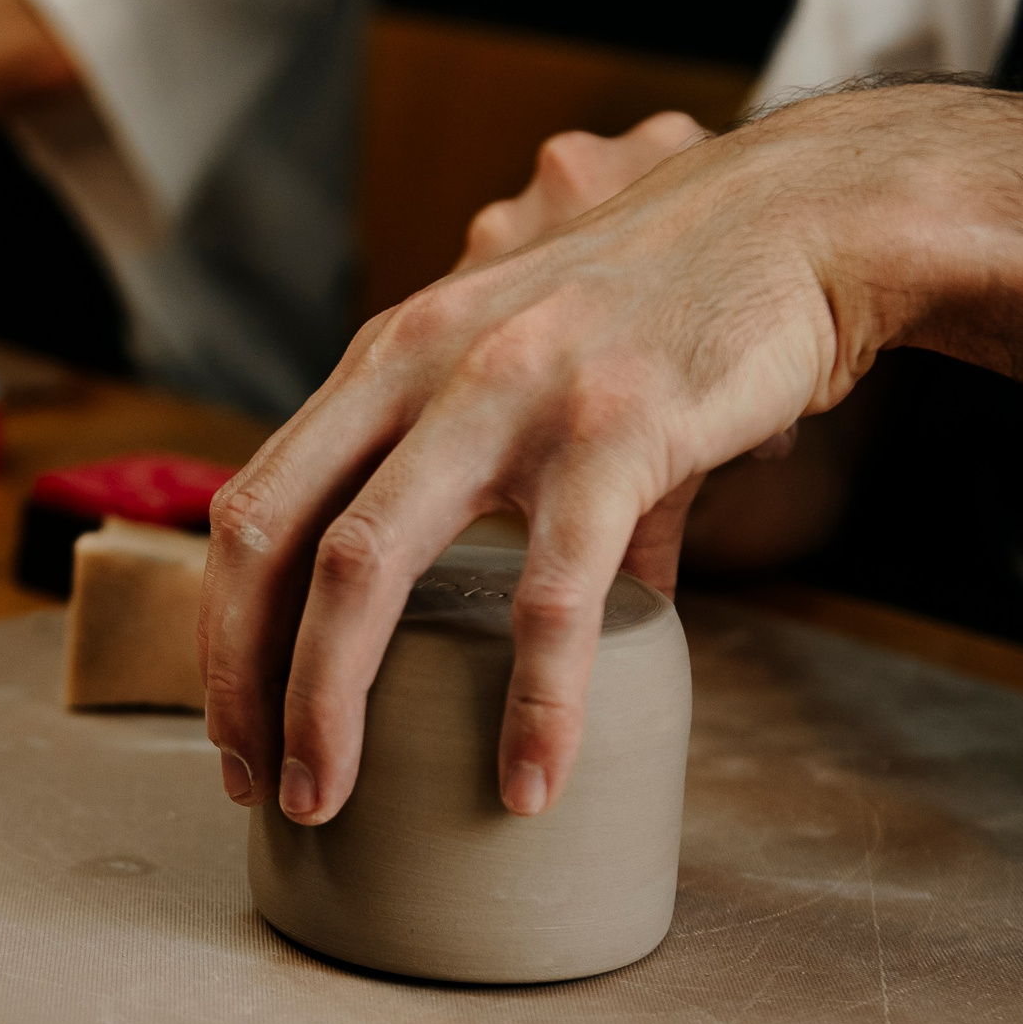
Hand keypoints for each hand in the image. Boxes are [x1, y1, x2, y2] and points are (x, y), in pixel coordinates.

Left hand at [199, 87, 951, 826]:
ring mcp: (511, 396)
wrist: (801, 217)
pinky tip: (530, 783)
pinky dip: (532, 703)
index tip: (238, 726)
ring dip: (331, 701)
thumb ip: (515, 486)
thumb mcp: (542, 371)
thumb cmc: (671, 305)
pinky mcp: (615, 432)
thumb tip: (556, 627)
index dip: (221, 626)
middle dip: (244, 680)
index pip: (252, 501)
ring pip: (366, 564)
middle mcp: (422, 366)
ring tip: (335, 806)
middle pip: (272, 537)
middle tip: (261, 787)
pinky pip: (551, 594)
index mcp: (390, 358)